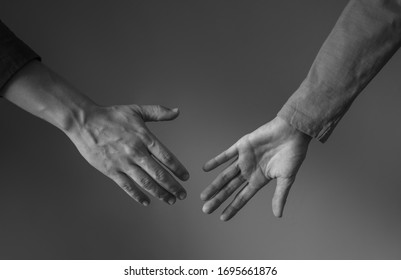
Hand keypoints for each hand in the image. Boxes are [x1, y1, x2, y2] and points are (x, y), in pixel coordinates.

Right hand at [67, 104, 188, 205]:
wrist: (84, 122)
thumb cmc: (111, 116)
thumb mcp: (137, 110)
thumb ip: (158, 112)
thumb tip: (177, 112)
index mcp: (144, 138)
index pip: (167, 157)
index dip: (178, 169)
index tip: (185, 177)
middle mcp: (136, 152)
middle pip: (159, 174)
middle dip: (173, 186)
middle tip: (182, 195)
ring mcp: (123, 163)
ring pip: (146, 183)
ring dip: (160, 193)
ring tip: (170, 200)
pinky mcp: (111, 171)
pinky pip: (127, 186)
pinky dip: (137, 196)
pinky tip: (146, 201)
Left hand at [201, 117, 310, 220]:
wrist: (293, 132)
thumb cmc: (293, 154)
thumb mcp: (287, 178)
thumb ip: (279, 196)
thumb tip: (277, 215)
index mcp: (259, 179)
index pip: (242, 197)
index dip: (232, 207)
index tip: (222, 218)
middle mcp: (249, 170)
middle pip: (230, 188)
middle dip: (218, 199)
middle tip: (205, 209)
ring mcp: (244, 159)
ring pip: (226, 174)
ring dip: (214, 184)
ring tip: (203, 196)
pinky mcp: (242, 145)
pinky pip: (226, 154)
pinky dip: (216, 161)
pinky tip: (205, 168)